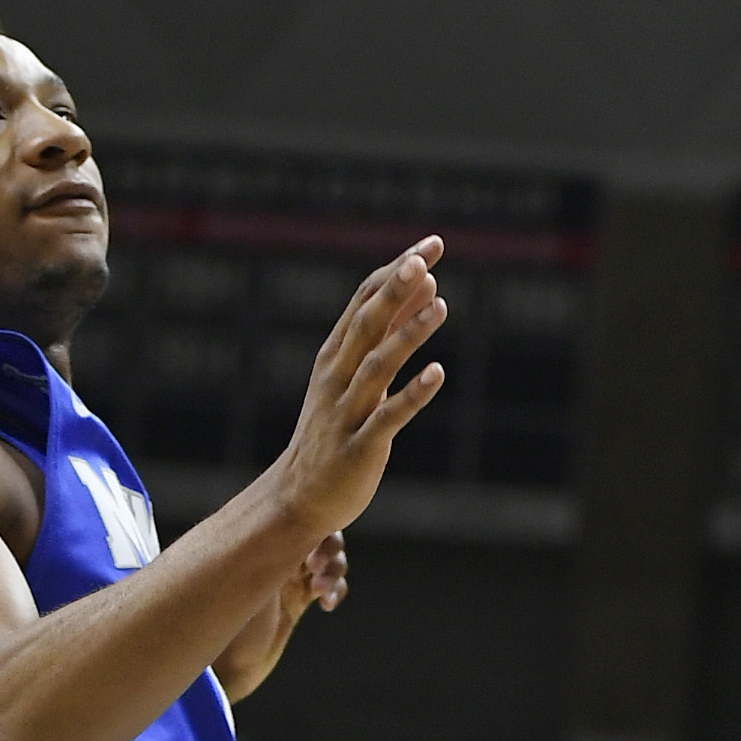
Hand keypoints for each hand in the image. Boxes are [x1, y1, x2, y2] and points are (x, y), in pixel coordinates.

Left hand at [212, 530, 346, 702]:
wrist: (226, 668)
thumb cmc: (227, 628)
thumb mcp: (252, 588)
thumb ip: (275, 559)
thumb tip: (306, 536)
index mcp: (257, 543)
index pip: (294, 517)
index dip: (315, 524)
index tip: (316, 545)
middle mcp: (271, 555)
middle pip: (315, 534)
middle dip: (328, 547)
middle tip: (318, 567)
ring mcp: (284, 579)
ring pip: (325, 560)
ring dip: (333, 570)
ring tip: (320, 591)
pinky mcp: (294, 603)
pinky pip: (326, 586)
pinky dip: (334, 590)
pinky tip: (327, 604)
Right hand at [274, 242, 447, 540]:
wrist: (301, 496)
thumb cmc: (336, 428)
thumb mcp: (361, 374)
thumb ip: (393, 329)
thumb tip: (427, 283)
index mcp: (336, 355)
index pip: (365, 301)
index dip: (396, 271)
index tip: (431, 245)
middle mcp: (337, 377)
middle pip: (366, 324)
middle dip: (394, 290)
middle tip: (422, 259)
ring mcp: (347, 412)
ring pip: (378, 365)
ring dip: (407, 334)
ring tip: (440, 305)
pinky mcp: (360, 447)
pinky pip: (388, 417)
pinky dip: (412, 394)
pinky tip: (438, 372)